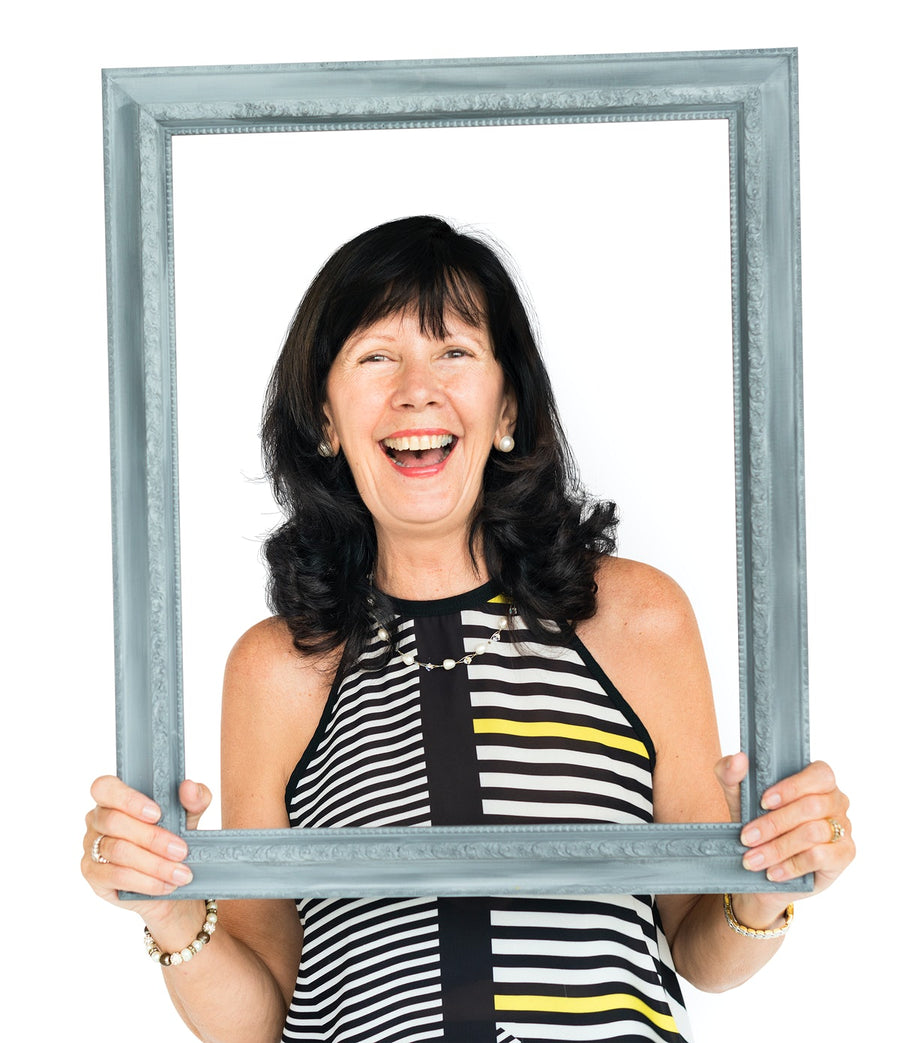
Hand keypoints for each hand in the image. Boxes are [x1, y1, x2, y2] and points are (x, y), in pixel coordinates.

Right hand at [81, 776, 211, 925]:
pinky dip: (145, 881)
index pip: (105, 787)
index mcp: (114, 797)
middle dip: (153, 838)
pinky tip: (165, 885)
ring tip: (180, 872)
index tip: (157, 813)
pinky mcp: (93, 875)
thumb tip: (188, 787)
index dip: (128, 799)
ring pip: (118, 851)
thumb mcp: (190, 815)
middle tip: (181, 851)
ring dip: (154, 864)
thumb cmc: (174, 836)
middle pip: (114, 822)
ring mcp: (91, 847)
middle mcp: (97, 819)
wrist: (172, 878)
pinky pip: (116, 876)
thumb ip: (194, 798)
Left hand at [715, 753, 854, 902]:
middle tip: (747, 838)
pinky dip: (792, 865)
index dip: (792, 787)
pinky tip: (773, 871)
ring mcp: (843, 828)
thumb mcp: (737, 796)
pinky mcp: (844, 855)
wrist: (761, 866)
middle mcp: (836, 800)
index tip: (763, 802)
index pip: (820, 774)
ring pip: (813, 833)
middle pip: (812, 806)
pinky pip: (820, 857)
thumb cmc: (755, 821)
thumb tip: (738, 759)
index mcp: (817, 779)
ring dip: (778, 848)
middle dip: (774, 824)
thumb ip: (730, 772)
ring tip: (753, 859)